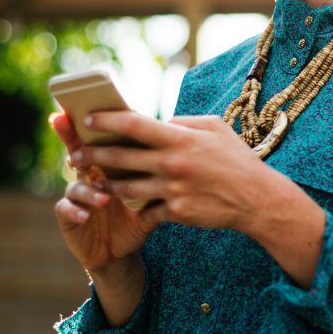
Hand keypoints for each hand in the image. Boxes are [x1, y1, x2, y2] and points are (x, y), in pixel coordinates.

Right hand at [50, 112, 155, 271]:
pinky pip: (65, 209)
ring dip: (88, 189)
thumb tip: (183, 146)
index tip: (93, 109)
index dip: (96, 124)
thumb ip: (161, 172)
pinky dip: (75, 210)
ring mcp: (76, 194)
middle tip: (71, 129)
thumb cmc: (139, 217)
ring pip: (76, 184)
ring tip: (104, 198)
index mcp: (110, 165)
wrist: (122, 251)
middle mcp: (89, 175)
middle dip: (72, 138)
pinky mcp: (68, 216)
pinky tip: (85, 216)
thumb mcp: (153, 194)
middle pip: (78, 151)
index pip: (103, 140)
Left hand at [70, 111, 271, 231]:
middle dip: (92, 155)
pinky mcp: (176, 213)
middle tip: (76, 154)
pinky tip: (128, 205)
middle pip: (119, 158)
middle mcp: (172, 163)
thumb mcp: (215, 128)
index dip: (106, 121)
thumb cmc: (237, 159)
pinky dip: (137, 207)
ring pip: (125, 188)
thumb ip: (184, 123)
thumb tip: (161, 122)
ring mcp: (172, 190)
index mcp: (180, 139)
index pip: (133, 124)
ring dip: (106, 184)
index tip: (88, 120)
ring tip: (94, 180)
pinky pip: (146, 210)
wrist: (256, 198)